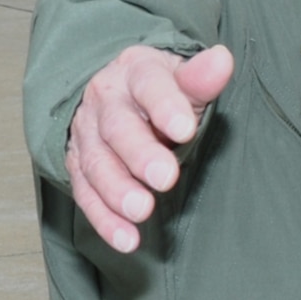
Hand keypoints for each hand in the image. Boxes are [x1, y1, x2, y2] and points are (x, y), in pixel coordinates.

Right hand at [66, 43, 233, 252]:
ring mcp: (87, 135)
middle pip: (118, 128)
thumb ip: (201, 78)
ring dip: (117, 190)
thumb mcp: (182, 79)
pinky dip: (105, 220)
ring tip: (141, 210)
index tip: (186, 130)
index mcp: (135, 73)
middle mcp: (105, 101)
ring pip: (97, 163)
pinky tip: (127, 240)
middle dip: (140, 154)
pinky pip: (87, 194)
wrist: (116, 93)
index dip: (166, 107)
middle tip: (165, 178)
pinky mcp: (78, 166)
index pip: (150, 85)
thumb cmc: (161, 90)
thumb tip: (222, 60)